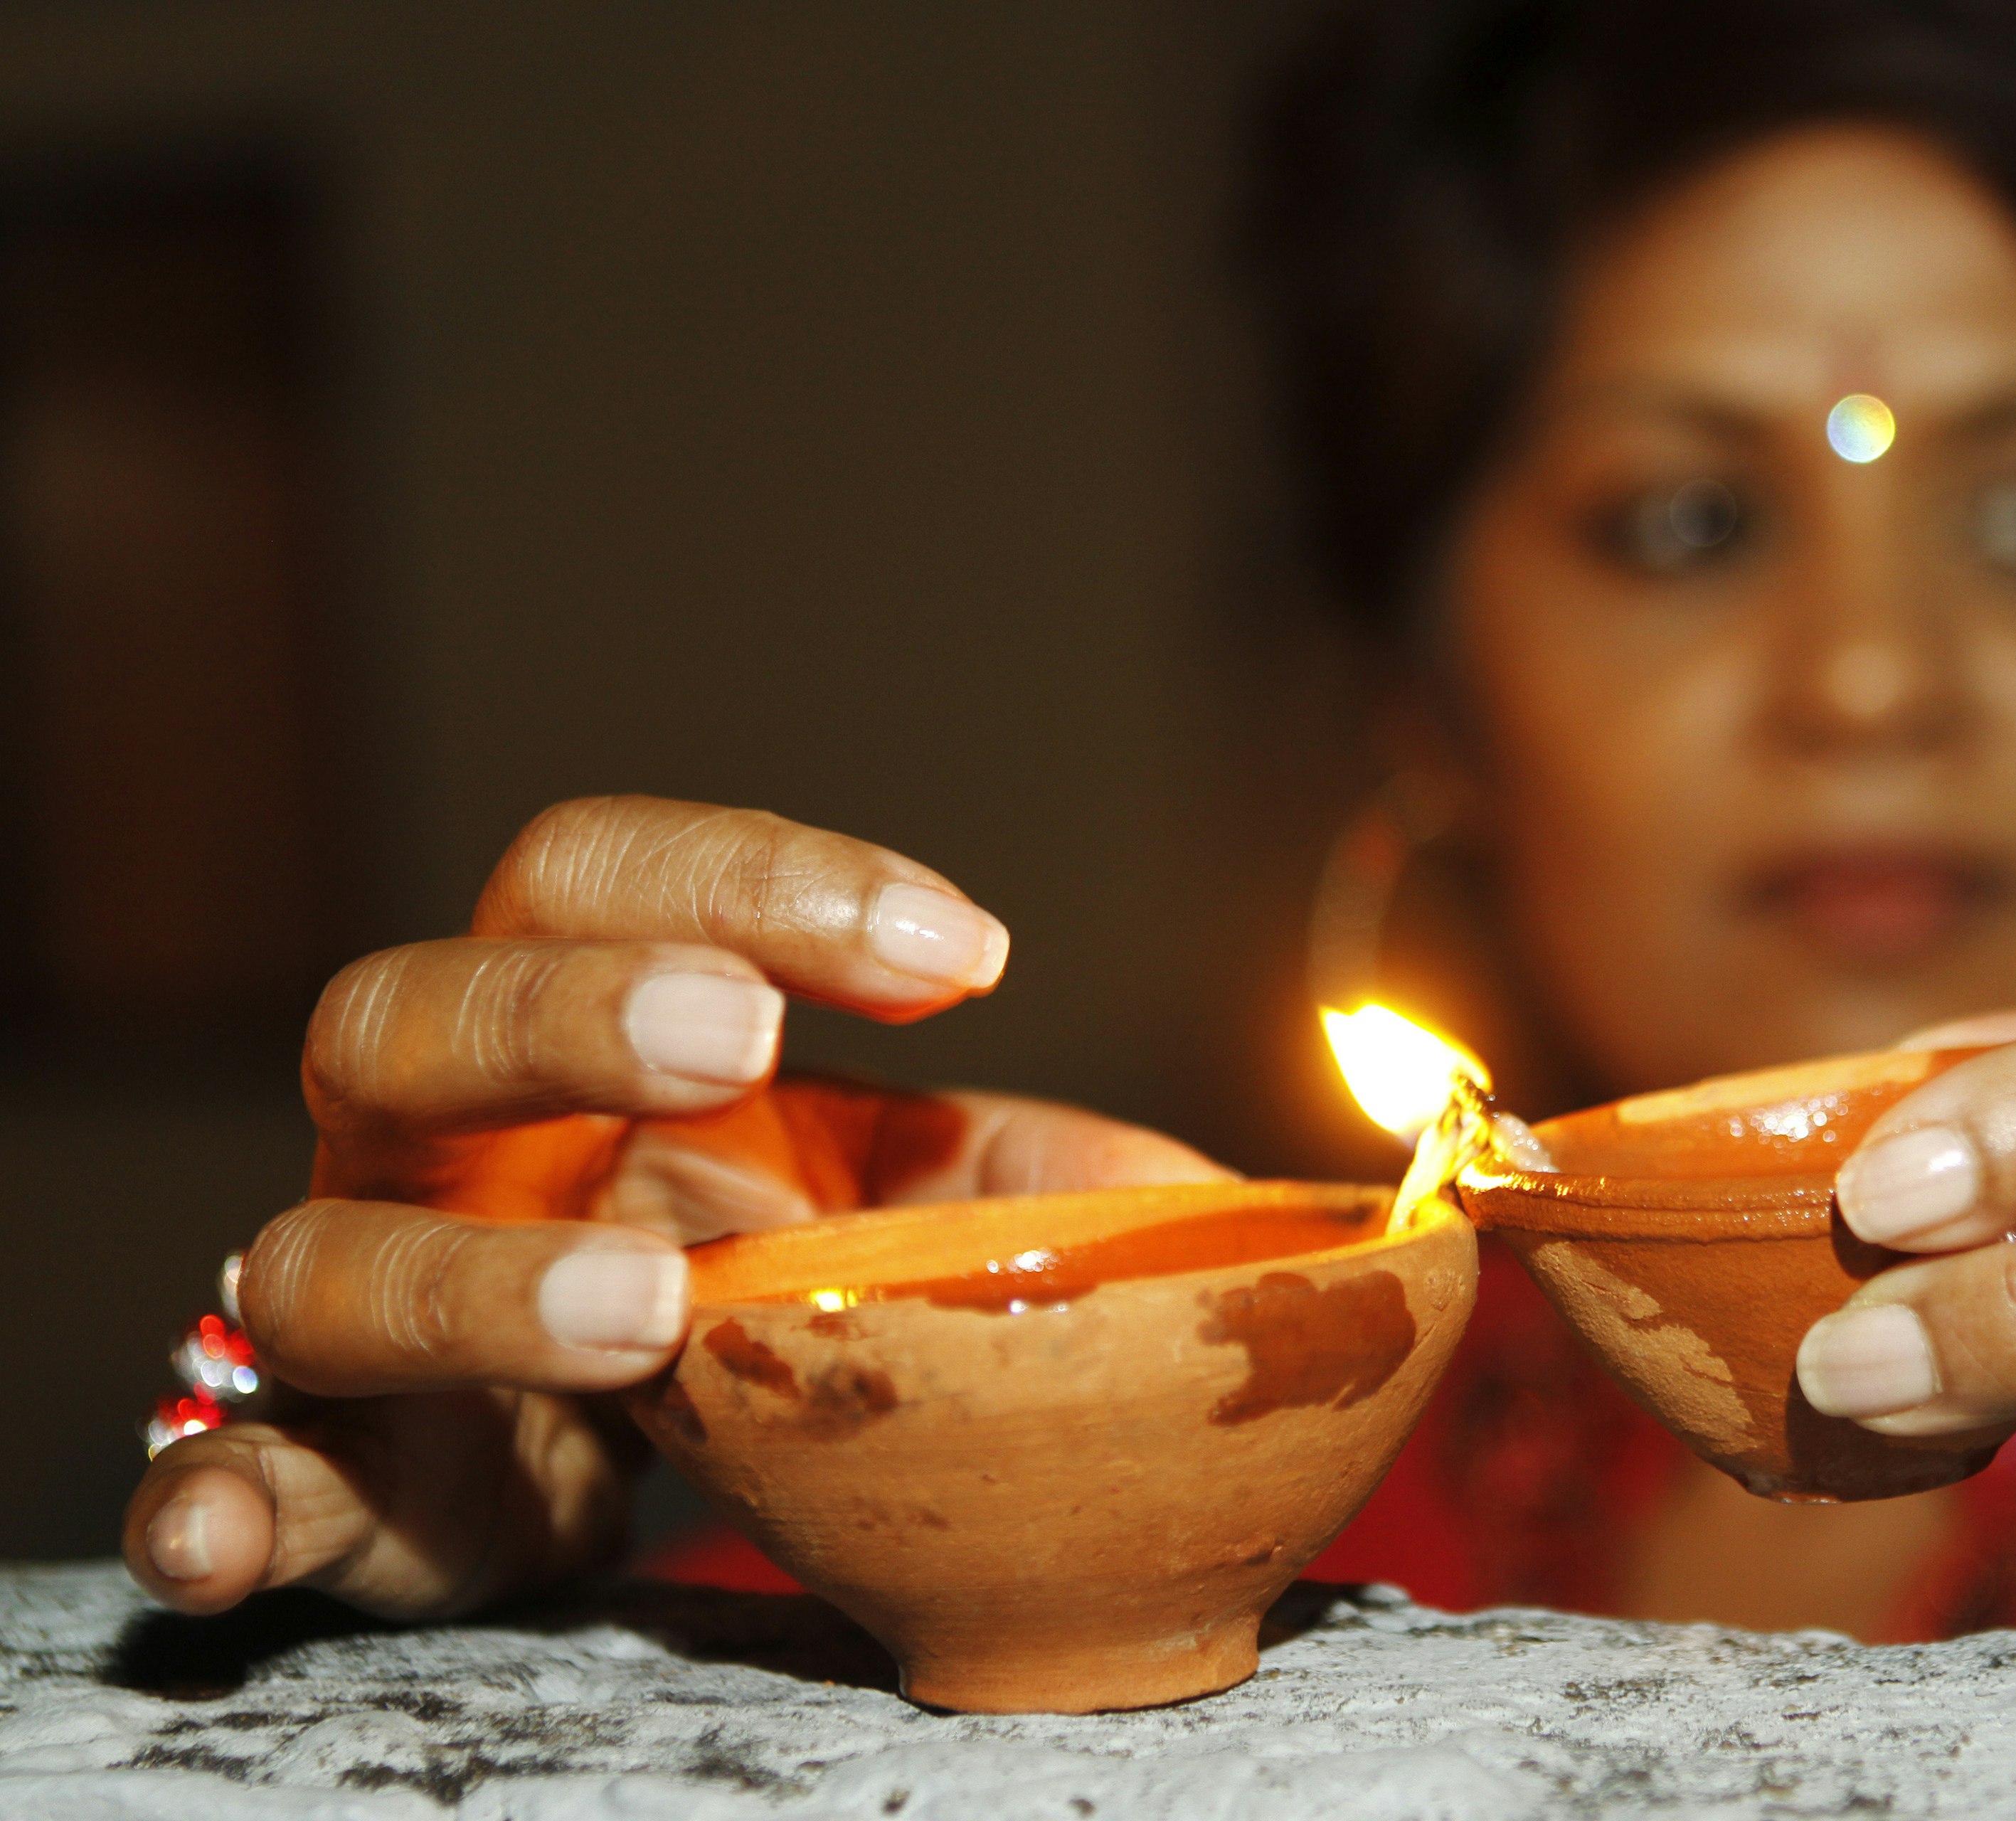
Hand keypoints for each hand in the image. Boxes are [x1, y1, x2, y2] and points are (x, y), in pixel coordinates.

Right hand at [123, 796, 1223, 1619]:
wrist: (584, 1458)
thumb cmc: (744, 1290)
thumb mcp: (902, 1218)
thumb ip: (1045, 1187)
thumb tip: (1269, 1204)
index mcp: (580, 1039)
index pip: (611, 877)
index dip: (767, 880)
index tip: (966, 949)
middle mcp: (438, 1141)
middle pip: (422, 1014)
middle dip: (574, 1013)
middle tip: (733, 1042)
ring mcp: (357, 1305)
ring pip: (327, 1248)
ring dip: (473, 1272)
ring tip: (639, 1309)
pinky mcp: (330, 1478)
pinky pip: (229, 1475)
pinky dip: (220, 1498)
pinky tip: (235, 1537)